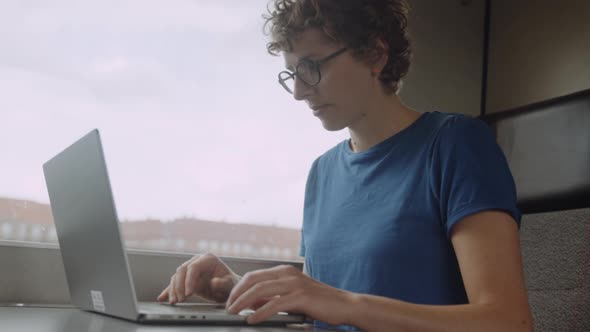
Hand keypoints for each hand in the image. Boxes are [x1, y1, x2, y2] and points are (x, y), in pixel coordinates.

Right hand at [157, 253, 239, 303]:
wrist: (229, 288)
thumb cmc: (231, 284)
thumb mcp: (230, 284)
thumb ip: (223, 283)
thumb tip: (214, 282)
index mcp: (208, 259)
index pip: (194, 267)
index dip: (189, 280)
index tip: (189, 293)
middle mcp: (198, 261)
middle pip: (182, 270)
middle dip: (179, 286)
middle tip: (181, 299)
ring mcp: (191, 270)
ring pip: (176, 277)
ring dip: (173, 290)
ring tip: (174, 301)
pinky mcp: (187, 279)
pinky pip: (175, 284)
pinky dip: (169, 291)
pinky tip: (162, 297)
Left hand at [225, 264, 353, 324]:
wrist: (344, 304)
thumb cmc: (319, 301)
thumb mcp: (293, 295)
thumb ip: (274, 297)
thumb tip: (252, 303)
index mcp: (284, 271)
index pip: (254, 275)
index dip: (239, 288)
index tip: (230, 300)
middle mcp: (287, 274)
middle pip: (253, 280)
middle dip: (237, 294)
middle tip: (228, 307)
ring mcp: (294, 284)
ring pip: (260, 290)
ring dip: (243, 302)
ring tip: (234, 312)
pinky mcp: (300, 297)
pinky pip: (274, 304)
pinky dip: (259, 312)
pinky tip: (252, 319)